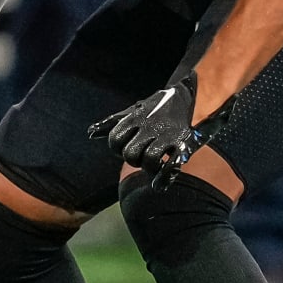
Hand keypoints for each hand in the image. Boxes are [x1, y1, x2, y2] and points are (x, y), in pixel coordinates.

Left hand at [87, 74, 234, 189]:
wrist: (192, 96)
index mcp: (135, 118)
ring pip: (149, 161)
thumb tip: (90, 133)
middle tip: (142, 156)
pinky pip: (171, 166)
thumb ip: (112, 123)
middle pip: (130, 154)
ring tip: (155, 164)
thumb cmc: (159, 108)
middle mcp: (149, 127)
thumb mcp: (133, 111)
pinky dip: (163, 180)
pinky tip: (159, 185)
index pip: (114, 140)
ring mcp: (167, 135)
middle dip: (134, 159)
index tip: (127, 145)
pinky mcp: (184, 143)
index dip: (117, 148)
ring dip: (149, 168)